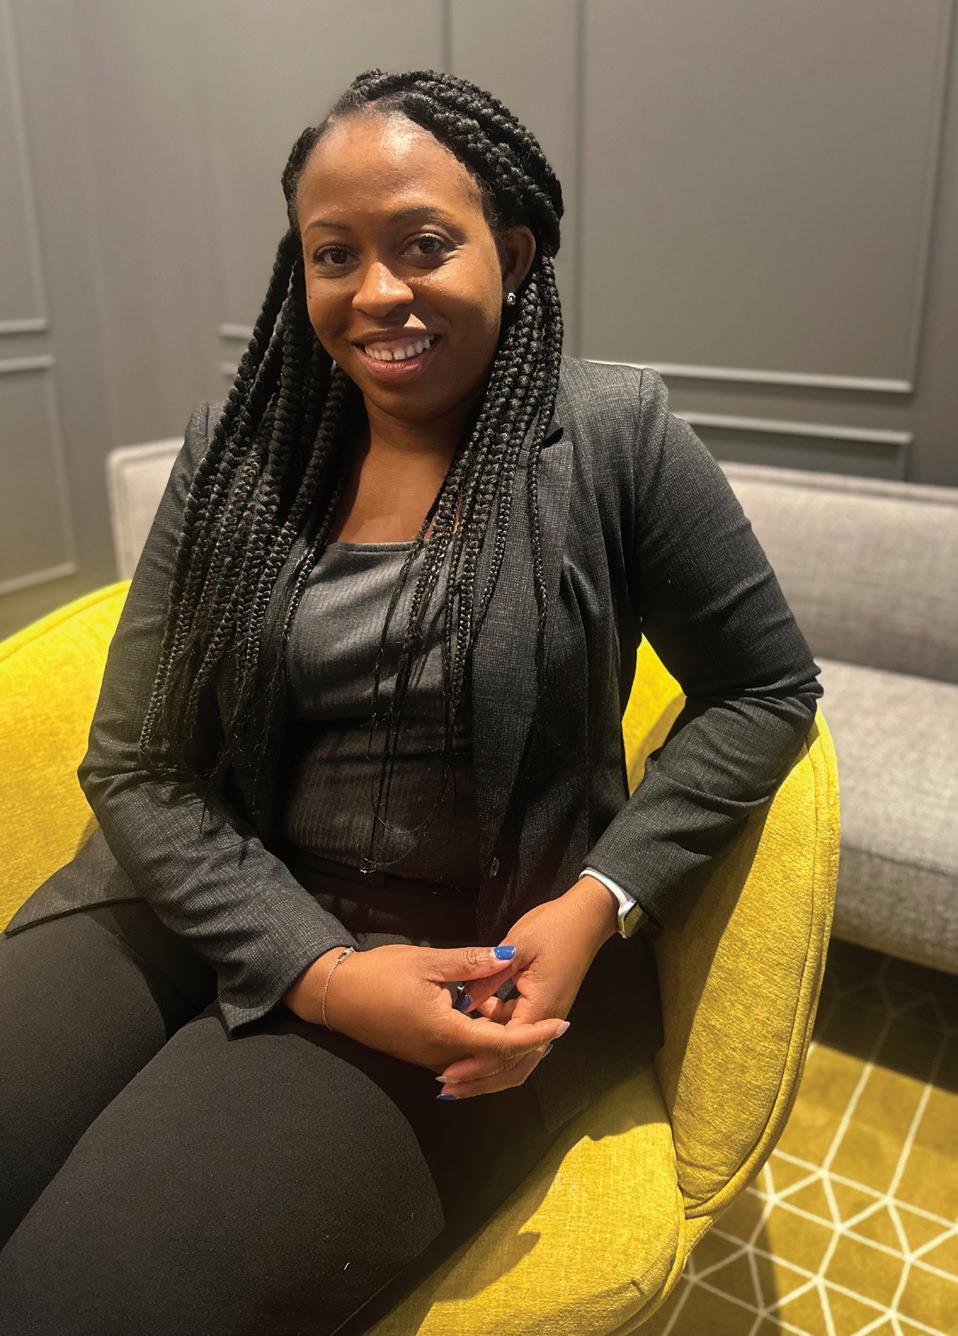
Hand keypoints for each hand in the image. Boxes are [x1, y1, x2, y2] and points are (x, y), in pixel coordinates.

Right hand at [284, 941, 568, 1076]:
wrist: (336, 994)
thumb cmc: (380, 974)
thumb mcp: (428, 961)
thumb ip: (471, 962)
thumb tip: (509, 957)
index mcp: (446, 1033)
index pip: (502, 1043)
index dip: (535, 1035)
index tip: (561, 1025)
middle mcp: (441, 1055)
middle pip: (495, 1058)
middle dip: (527, 1045)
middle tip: (555, 1026)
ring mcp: (430, 1058)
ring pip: (479, 1060)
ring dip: (505, 1046)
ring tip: (533, 1025)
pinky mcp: (422, 1053)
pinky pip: (463, 1056)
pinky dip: (484, 1045)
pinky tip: (494, 1022)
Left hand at [433, 878, 615, 1097]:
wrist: (587, 918)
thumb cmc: (553, 928)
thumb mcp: (517, 947)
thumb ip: (489, 976)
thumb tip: (462, 1003)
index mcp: (540, 1008)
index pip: (506, 1048)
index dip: (476, 1063)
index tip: (450, 1073)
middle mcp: (546, 1020)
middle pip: (514, 1064)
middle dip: (481, 1078)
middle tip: (448, 1087)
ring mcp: (547, 1015)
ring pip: (518, 1054)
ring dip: (489, 1065)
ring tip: (457, 1072)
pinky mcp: (543, 1008)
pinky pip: (519, 1035)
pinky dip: (498, 1042)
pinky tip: (474, 1034)